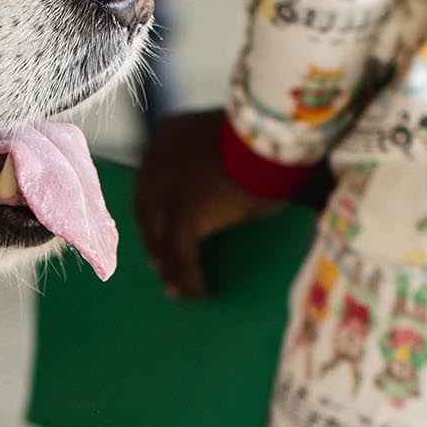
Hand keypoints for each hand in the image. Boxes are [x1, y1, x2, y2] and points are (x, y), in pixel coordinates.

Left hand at [134, 110, 292, 299]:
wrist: (279, 134)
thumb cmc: (268, 136)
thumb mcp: (232, 141)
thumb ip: (214, 161)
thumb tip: (222, 190)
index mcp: (168, 134)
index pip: (149, 180)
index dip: (153, 210)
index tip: (155, 231)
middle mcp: (157, 160)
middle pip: (147, 212)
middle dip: (154, 241)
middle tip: (160, 266)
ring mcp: (167, 190)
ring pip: (161, 238)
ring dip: (169, 267)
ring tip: (178, 290)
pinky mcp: (184, 216)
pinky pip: (181, 255)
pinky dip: (188, 277)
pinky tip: (199, 293)